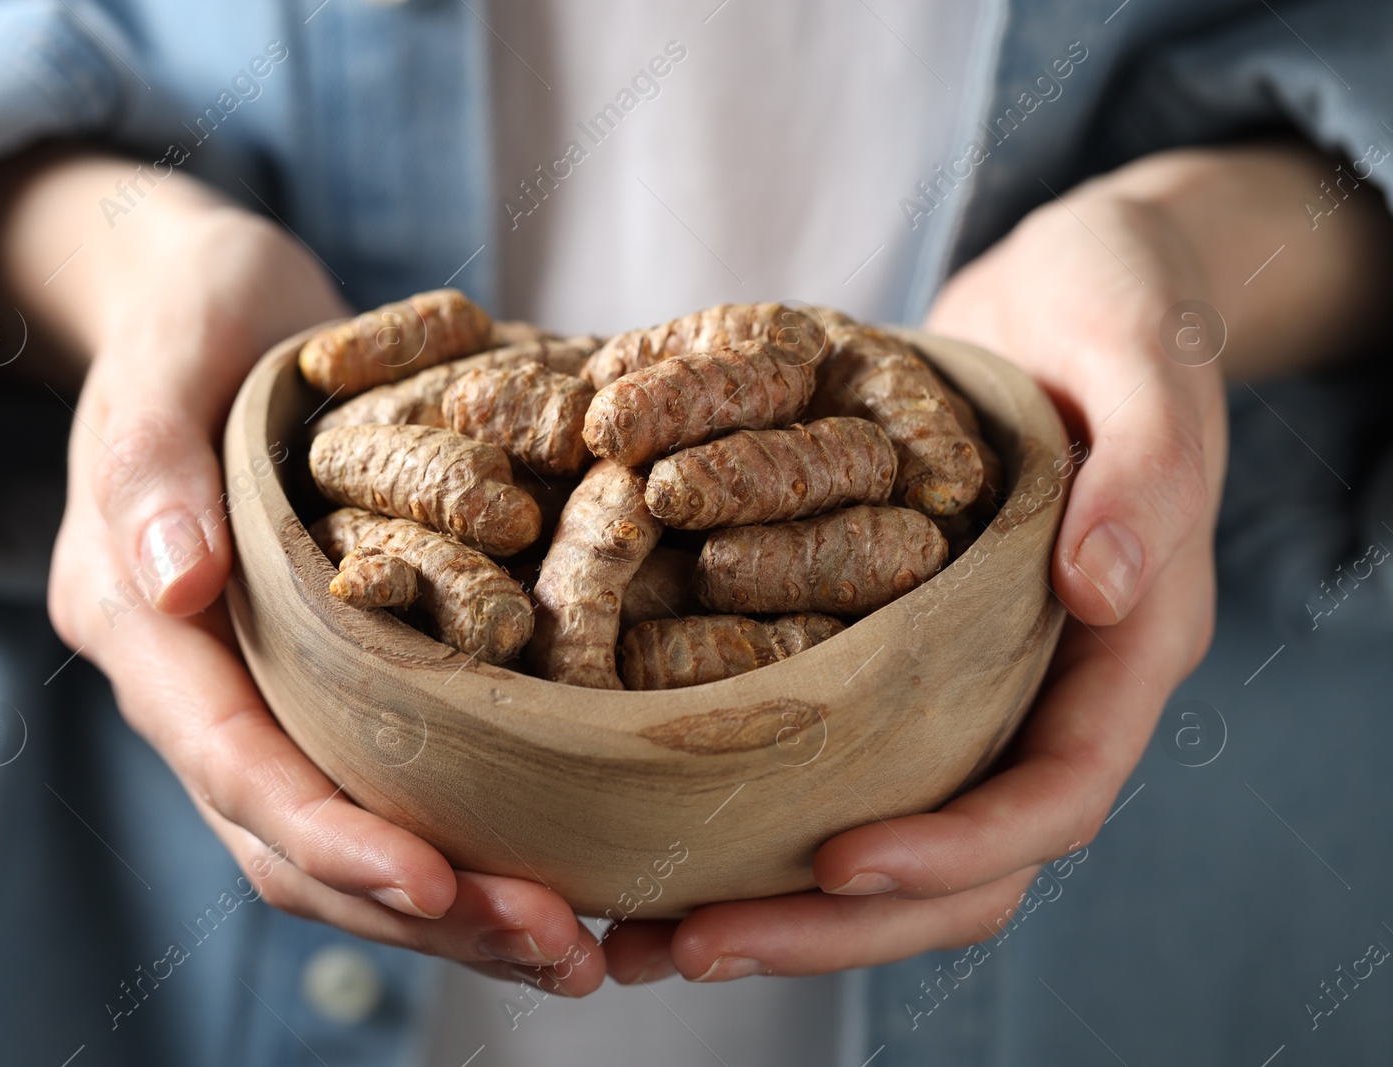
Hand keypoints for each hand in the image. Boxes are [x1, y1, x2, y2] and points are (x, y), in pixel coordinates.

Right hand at [18, 158, 603, 991]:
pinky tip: (564, 873)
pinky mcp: (332, 686)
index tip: (438, 880)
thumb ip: (148, 462)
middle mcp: (203, 684)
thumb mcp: (168, 354)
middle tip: (560, 946)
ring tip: (580, 946)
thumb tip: (174, 583)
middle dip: (424, 908)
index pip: (232, 760)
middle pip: (298, 841)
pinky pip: (394, 789)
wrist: (215, 311)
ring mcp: (267, 694)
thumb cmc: (194, 315)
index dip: (330, 833)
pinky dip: (472, 846)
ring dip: (460, 909)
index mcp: (143, 623)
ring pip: (348, 842)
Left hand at [604, 153, 1277, 982]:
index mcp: (1123, 653)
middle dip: (830, 923)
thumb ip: (1144, 468)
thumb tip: (1105, 590)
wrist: (1063, 293)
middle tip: (688, 945)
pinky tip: (638, 818)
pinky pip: (825, 756)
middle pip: (955, 866)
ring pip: (881, 833)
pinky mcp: (890, 656)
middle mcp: (1040, 694)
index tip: (836, 860)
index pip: (1055, 796)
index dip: (955, 849)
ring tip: (638, 932)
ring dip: (769, 898)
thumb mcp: (1143, 354)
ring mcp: (963, 686)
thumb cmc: (1120, 306)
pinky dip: (744, 805)